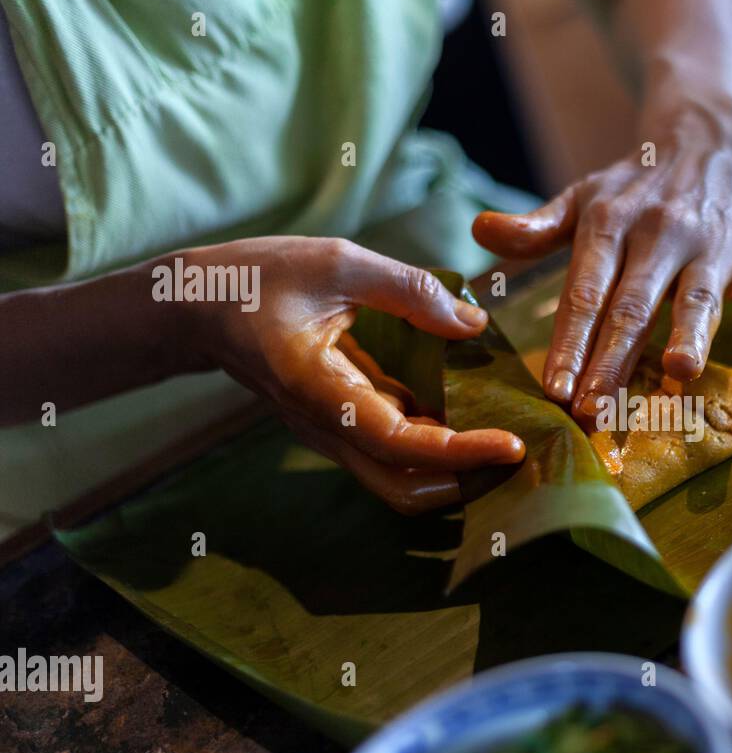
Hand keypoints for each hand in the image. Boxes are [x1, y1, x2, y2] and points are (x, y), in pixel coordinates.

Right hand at [177, 237, 524, 512]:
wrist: (194, 307)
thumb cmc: (257, 277)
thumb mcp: (336, 263)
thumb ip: (409, 291)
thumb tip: (474, 322)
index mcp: (321, 392)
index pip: (400, 444)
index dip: (461, 453)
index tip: (512, 446)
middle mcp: (327, 428)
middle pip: (404, 489)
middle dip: (465, 481)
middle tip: (517, 453)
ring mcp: (332, 432)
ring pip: (400, 479)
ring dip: (453, 469)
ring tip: (506, 439)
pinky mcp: (340, 424)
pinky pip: (394, 452)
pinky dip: (436, 446)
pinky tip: (472, 416)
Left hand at [472, 99, 731, 424]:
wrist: (707, 130)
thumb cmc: (635, 183)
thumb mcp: (583, 196)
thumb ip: (536, 227)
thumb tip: (479, 233)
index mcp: (609, 223)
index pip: (585, 292)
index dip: (569, 342)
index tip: (554, 391)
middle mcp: (658, 233)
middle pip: (633, 306)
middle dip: (612, 360)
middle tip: (594, 410)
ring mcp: (709, 244)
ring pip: (696, 298)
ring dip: (691, 334)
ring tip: (680, 372)